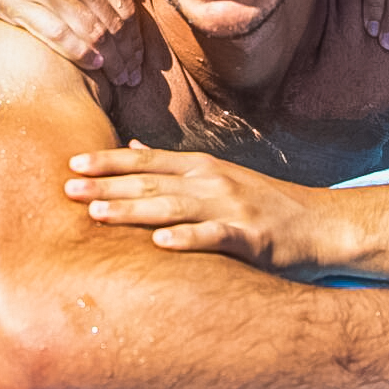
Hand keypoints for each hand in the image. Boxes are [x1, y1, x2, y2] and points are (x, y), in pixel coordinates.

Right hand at [0, 0, 141, 85]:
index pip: (126, 4)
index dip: (136, 36)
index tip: (139, 56)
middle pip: (112, 23)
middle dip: (127, 55)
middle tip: (132, 76)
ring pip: (92, 33)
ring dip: (111, 61)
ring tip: (119, 78)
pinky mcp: (24, 5)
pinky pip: (60, 36)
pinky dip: (81, 54)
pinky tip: (94, 65)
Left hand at [63, 141, 326, 274]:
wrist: (321, 224)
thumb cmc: (264, 204)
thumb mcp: (218, 176)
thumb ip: (173, 166)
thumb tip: (132, 145)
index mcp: (201, 168)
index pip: (145, 160)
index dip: (108, 161)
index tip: (72, 162)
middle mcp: (212, 181)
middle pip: (151, 181)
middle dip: (106, 185)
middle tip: (67, 189)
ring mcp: (231, 207)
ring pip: (174, 206)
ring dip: (134, 209)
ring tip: (98, 214)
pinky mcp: (251, 237)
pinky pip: (214, 237)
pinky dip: (187, 238)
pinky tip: (160, 243)